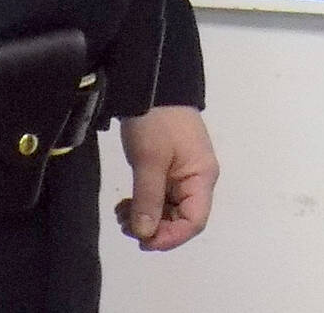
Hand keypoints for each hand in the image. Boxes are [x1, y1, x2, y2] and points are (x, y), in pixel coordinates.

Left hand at [116, 105, 217, 251]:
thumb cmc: (156, 121)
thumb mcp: (149, 160)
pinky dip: (144, 204)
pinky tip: (126, 203)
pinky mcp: (169, 168)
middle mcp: (197, 178)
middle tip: (125, 224)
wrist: (150, 84)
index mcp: (202, 176)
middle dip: (155, 228)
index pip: (194, 221)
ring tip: (121, 213)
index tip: (143, 240)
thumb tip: (145, 234)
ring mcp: (183, 173)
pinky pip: (161, 197)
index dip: (171, 237)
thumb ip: (148, 199)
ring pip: (170, 210)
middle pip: (182, 219)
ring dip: (147, 217)